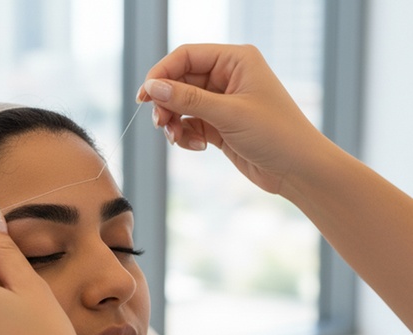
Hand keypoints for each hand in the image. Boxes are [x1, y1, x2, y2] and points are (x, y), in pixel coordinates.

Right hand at [138, 43, 332, 194]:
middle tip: (160, 123)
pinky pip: (189, 124)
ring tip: (177, 139)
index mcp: (236, 60)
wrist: (298, 170)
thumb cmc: (276, 134)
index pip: (186, 56)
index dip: (162, 73)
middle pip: (179, 81)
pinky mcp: (219, 124)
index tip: (144, 96)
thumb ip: (187, 99)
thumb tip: (152, 87)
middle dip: (167, 103)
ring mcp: (222, 101)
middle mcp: (228, 76)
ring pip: (181, 104)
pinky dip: (185, 135)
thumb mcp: (228, 114)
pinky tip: (199, 147)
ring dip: (173, 122)